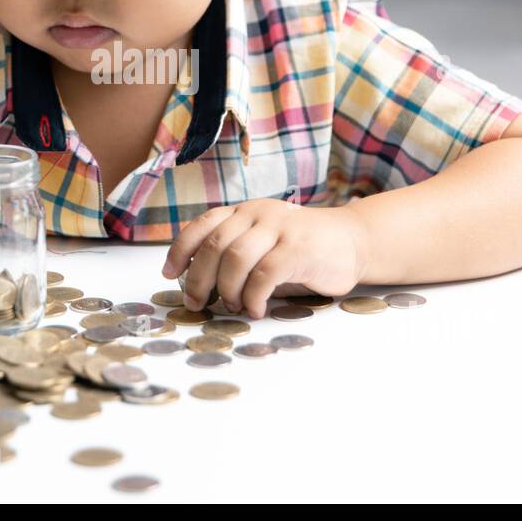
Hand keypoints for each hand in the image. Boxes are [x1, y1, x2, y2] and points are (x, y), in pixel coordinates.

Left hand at [160, 200, 368, 318]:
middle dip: (198, 279)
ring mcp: (280, 228)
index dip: (180, 249)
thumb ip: (235, 254)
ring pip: (236, 259)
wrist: (352, 241)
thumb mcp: (263, 243)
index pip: (203, 225)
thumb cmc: (300, 249)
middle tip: (197, 303)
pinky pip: (264, 275)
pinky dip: (253, 297)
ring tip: (232, 306)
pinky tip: (254, 309)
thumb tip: (197, 284)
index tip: (169, 274)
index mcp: (244, 211)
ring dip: (227, 289)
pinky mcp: (298, 248)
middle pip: (214, 245)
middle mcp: (258, 213)